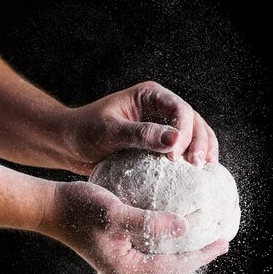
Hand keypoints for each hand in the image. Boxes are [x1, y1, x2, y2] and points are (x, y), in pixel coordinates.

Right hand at [41, 181, 227, 273]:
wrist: (50, 207)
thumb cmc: (78, 208)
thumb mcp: (115, 212)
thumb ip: (149, 222)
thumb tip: (184, 228)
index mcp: (125, 267)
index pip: (172, 267)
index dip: (200, 256)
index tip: (222, 243)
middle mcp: (125, 269)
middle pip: (170, 269)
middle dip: (196, 256)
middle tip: (221, 243)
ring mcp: (120, 261)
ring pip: (162, 261)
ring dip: (184, 251)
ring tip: (205, 239)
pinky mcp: (117, 250)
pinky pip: (151, 251)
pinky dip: (168, 243)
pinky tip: (177, 230)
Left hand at [63, 82, 218, 173]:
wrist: (68, 144)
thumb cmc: (83, 132)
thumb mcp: (110, 132)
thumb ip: (141, 134)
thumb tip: (175, 139)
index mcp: (149, 96)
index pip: (180, 109)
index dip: (185, 131)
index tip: (177, 156)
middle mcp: (159, 108)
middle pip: (193, 121)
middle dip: (200, 142)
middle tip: (198, 166)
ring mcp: (161, 126)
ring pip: (194, 134)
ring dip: (202, 151)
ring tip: (205, 171)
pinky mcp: (158, 145)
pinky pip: (182, 151)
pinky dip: (191, 162)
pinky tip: (196, 177)